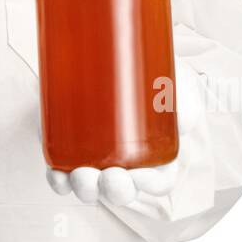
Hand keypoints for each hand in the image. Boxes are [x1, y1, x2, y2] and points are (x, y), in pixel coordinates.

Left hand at [46, 60, 205, 207]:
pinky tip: (56, 173)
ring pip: (90, 188)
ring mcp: (95, 159)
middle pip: (121, 190)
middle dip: (115, 191)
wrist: (114, 50)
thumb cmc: (153, 75)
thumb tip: (185, 122)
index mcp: (157, 153)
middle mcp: (125, 163)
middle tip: (110, 176)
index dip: (149, 184)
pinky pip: (61, 175)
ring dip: (85, 188)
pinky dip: (57, 179)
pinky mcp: (68, 148)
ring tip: (80, 175)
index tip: (139, 175)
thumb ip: (184, 101)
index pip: (158, 180)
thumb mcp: (176, 82)